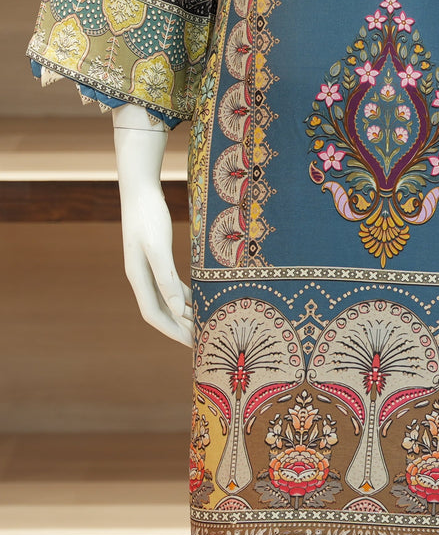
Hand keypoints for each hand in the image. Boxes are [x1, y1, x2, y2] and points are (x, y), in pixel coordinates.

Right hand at [112, 104, 191, 345]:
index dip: (172, 331)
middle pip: (160, 312)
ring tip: (204, 323)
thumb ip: (166, 278)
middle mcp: (141, 277)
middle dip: (179, 328)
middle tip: (202, 340)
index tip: (191, 344)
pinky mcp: (157, 259)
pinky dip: (184, 295)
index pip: (153, 315)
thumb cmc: (148, 216)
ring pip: (166, 300)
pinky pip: (171, 285)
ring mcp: (148, 269)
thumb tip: (177, 309)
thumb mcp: (158, 247)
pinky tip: (199, 298)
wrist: (140, 190)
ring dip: (183, 313)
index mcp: (138, 278)